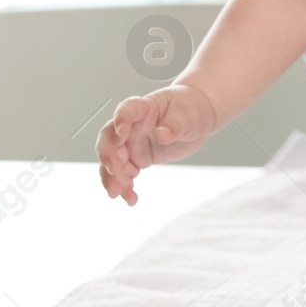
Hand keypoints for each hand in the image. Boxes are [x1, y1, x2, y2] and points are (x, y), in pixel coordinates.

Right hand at [97, 85, 217, 205]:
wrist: (197, 118)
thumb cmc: (191, 108)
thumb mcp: (188, 114)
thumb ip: (174, 124)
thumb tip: (161, 134)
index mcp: (144, 108)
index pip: (126, 110)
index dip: (120, 120)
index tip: (121, 132)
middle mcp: (132, 126)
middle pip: (110, 138)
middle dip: (108, 154)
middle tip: (113, 169)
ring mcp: (131, 143)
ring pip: (113, 160)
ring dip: (111, 177)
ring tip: (117, 193)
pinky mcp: (136, 159)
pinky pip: (124, 174)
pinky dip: (124, 187)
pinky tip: (130, 198)